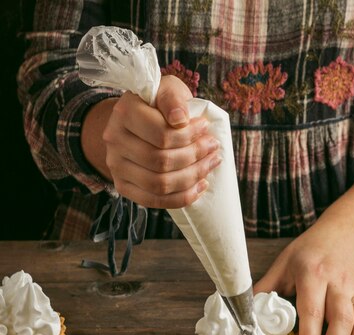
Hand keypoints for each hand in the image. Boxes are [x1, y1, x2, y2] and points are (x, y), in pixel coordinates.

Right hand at [82, 75, 220, 207]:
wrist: (136, 123)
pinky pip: (154, 201)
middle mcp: (114, 140)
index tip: (206, 127)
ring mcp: (116, 166)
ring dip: (192, 177)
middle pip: (161, 161)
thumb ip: (174, 98)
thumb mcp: (167, 89)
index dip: (189, 135)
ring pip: (160, 184)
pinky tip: (200, 186)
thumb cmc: (158, 105)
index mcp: (124, 112)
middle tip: (213, 148)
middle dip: (195, 156)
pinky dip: (182, 197)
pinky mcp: (123, 186)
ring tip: (210, 164)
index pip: (161, 134)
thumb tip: (181, 120)